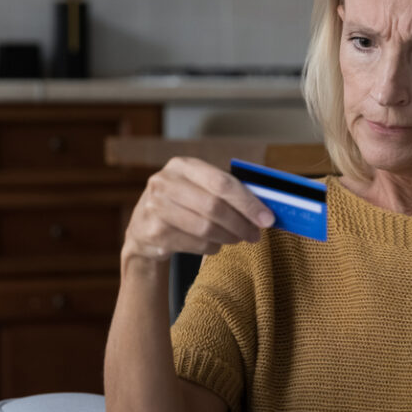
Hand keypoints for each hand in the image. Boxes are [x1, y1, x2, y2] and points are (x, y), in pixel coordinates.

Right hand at [122, 156, 273, 265]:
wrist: (143, 227)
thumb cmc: (183, 204)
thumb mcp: (199, 188)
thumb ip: (226, 191)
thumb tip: (264, 209)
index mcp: (182, 165)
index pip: (222, 182)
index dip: (247, 202)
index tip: (267, 218)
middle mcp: (164, 182)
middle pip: (214, 207)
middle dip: (241, 223)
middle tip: (256, 235)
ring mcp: (154, 207)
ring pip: (205, 228)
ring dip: (229, 237)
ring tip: (239, 239)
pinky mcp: (152, 231)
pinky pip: (194, 243)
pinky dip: (212, 246)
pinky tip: (216, 243)